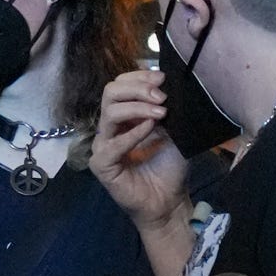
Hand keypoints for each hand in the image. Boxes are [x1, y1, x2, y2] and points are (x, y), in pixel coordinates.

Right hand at [91, 66, 189, 226]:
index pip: (120, 84)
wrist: (170, 199)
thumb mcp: (173, 130)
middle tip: (162, 96)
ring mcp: (104, 145)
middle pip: (110, 92)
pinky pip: (112, 144)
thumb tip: (165, 84)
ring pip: (109, 112)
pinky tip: (151, 129)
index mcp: (125, 115)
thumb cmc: (170, 165)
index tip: (163, 77)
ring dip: (138, 107)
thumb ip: (164, 108)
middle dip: (138, 88)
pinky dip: (133, 133)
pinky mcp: (102, 164)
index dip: (139, 76)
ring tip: (161, 113)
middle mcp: (111, 126)